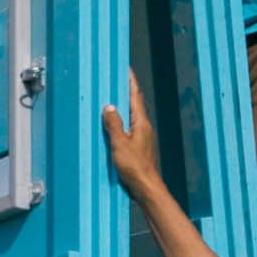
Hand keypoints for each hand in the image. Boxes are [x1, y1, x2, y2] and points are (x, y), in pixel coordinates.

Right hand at [100, 74, 160, 196]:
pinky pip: (128, 130)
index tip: (125, 69)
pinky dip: (120, 124)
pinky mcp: (138, 148)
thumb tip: (109, 107)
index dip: (130, 81)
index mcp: (141, 123)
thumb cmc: (135, 167)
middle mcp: (144, 128)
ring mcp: (142, 138)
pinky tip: (112, 127)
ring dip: (122, 108)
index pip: (135, 96)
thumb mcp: (120, 144)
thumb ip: (114, 124)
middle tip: (115, 81)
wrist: (146, 188)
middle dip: (125, 92)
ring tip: (110, 101)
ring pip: (131, 118)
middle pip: (134, 105)